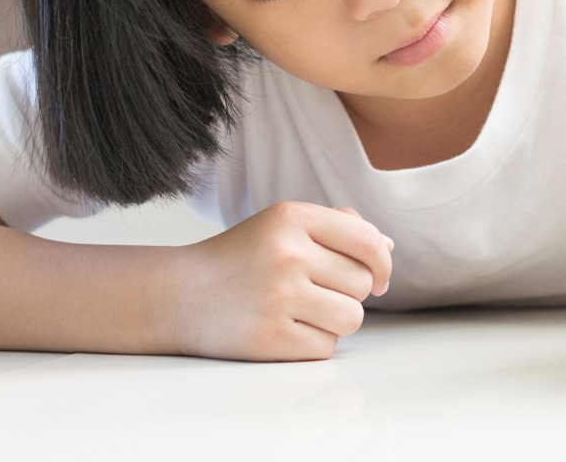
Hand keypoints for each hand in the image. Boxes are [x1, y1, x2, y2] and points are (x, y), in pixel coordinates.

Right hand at [168, 202, 392, 360]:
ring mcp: (278, 297)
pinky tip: (287, 329)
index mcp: (292, 218)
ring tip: (304, 311)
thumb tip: (386, 247)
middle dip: (349, 292)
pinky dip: (314, 343)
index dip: (381, 263)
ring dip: (336, 320)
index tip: (377, 278)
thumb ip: (336, 227)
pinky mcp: (270, 338)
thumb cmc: (241, 259)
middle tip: (316, 292)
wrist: (179, 296)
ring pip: (352, 317)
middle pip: (362, 282)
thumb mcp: (281, 225)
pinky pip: (326, 347)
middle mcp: (287, 254)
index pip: (367, 240)